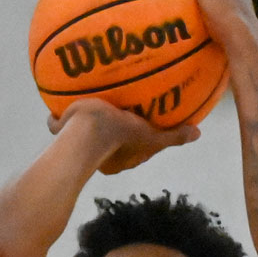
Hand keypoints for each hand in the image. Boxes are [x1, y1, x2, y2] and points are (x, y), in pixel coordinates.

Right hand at [49, 99, 198, 174]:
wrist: (81, 134)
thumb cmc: (117, 136)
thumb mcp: (150, 135)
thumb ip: (172, 136)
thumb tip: (197, 133)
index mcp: (121, 160)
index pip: (136, 148)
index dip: (142, 137)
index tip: (144, 122)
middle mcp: (101, 158)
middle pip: (110, 141)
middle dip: (113, 128)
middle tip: (119, 109)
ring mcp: (77, 147)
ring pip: (83, 133)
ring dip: (87, 121)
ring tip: (92, 99)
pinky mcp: (60, 134)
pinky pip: (60, 123)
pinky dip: (62, 115)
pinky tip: (67, 96)